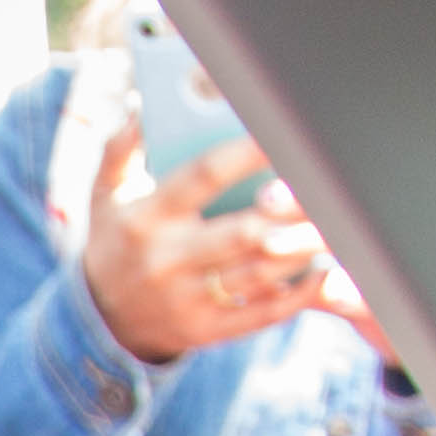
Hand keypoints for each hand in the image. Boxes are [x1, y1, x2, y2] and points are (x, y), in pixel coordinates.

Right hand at [80, 128, 329, 365]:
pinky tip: (323, 273)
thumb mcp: (104, 196)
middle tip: (328, 190)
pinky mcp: (204, 329)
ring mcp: (187, 299)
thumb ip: (120, 150)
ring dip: (303, 250)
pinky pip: (260, 314)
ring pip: (259, 273)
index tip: (284, 135)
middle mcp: (167, 259)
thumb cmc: (114, 242)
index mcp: (147, 217)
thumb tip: (139, 106)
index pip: (204, 176)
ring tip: (337, 227)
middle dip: (290, 212)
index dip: (248, 154)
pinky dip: (297, 295)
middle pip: (243, 231)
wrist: (98, 320)